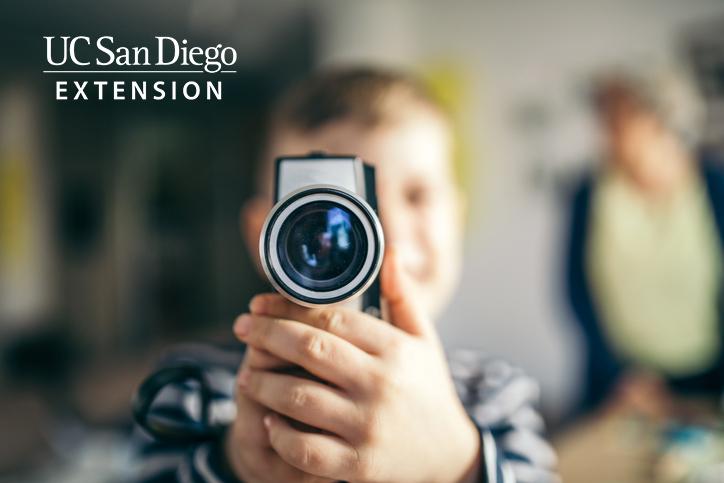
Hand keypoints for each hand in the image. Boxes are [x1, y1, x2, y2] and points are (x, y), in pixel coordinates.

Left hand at [233, 249, 480, 482]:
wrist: (449, 456)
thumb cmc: (429, 390)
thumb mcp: (423, 340)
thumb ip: (402, 296)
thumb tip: (388, 251)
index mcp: (395, 349)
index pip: (333, 318)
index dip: (289, 306)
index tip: (260, 303)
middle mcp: (381, 384)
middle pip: (311, 350)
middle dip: (266, 335)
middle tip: (241, 328)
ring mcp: (368, 426)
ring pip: (300, 398)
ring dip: (263, 384)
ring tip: (245, 376)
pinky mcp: (359, 465)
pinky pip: (306, 450)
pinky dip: (281, 436)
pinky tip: (269, 423)